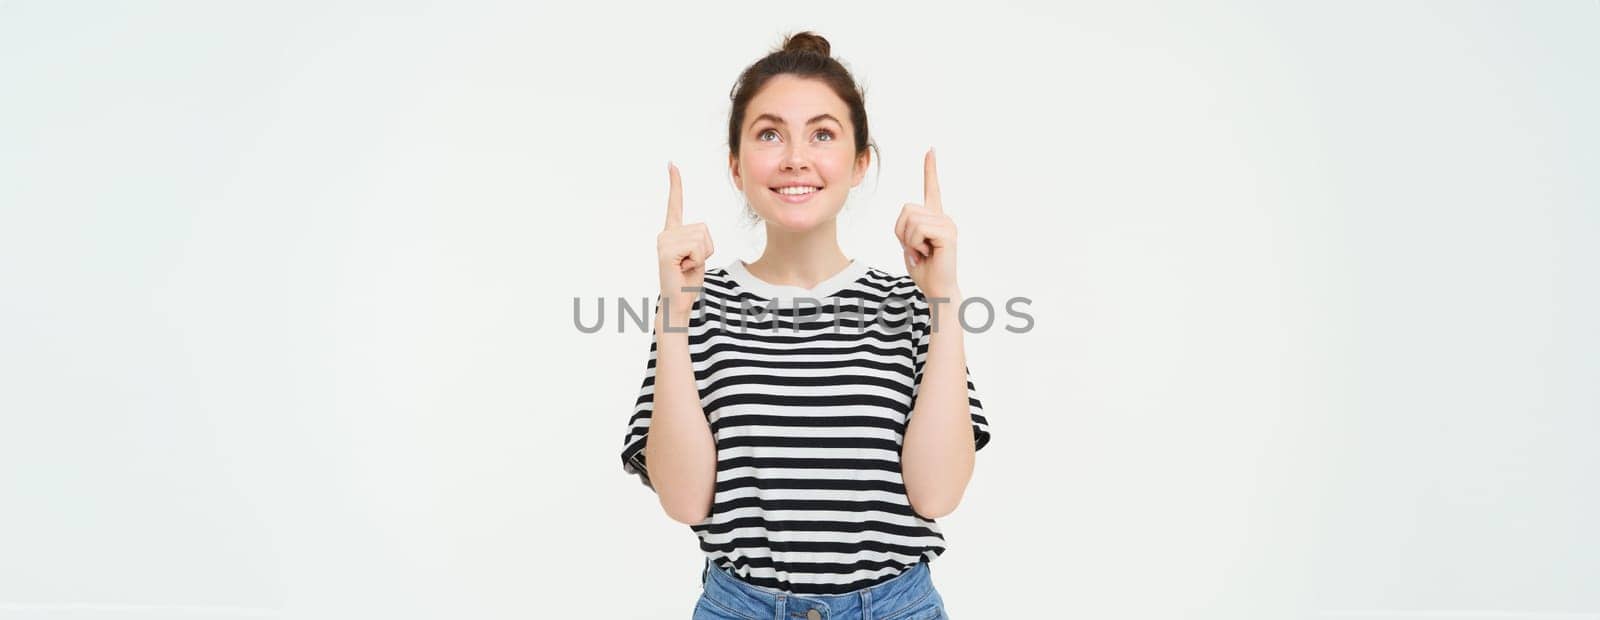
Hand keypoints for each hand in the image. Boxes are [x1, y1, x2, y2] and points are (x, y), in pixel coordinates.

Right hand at [657, 162, 714, 312]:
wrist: (677, 303)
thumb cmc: (688, 281)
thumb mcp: (698, 255)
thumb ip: (698, 240)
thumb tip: (700, 232)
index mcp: (672, 233)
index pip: (675, 204)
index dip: (675, 184)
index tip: (672, 165)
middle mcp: (666, 234)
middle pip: (703, 228)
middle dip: (706, 249)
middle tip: (690, 264)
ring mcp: (664, 242)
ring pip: (702, 239)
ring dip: (702, 256)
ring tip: (687, 267)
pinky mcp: (666, 252)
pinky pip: (697, 248)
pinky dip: (697, 261)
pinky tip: (683, 269)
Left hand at [895, 148, 958, 297]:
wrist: (937, 289)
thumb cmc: (924, 269)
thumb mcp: (908, 243)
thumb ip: (907, 226)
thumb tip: (908, 217)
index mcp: (935, 217)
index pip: (932, 188)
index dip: (930, 169)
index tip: (931, 150)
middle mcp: (943, 216)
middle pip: (906, 210)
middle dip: (902, 232)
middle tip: (916, 249)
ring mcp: (947, 224)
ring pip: (910, 221)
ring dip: (909, 241)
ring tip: (923, 253)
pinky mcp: (948, 233)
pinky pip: (918, 231)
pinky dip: (915, 245)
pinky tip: (928, 254)